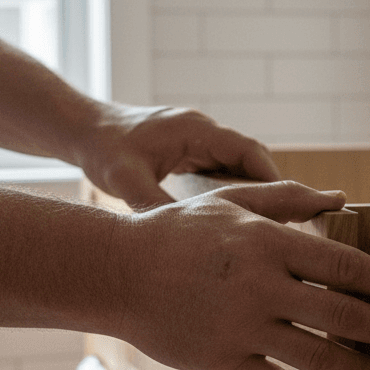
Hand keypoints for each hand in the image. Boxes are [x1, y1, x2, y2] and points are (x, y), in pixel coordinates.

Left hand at [78, 104, 279, 209]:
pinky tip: (234, 221)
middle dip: (268, 190)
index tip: (288, 209)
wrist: (81, 130)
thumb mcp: (126, 181)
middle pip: (251, 159)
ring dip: (251, 193)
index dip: (271, 179)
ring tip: (264, 227)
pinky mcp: (190, 152)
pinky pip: (221, 171)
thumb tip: (185, 239)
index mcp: (194, 130)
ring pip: (238, 167)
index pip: (248, 150)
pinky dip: (232, 192)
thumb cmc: (102, 149)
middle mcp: (202, 131)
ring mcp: (197, 141)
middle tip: (283, 225)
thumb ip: (155, 206)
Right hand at [109, 181, 369, 369]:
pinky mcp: (224, 362)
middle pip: (343, 315)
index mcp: (269, 244)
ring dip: (357, 368)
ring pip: (318, 356)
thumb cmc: (176, 233)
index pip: (345, 266)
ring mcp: (243, 328)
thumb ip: (287, 200)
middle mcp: (262, 286)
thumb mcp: (230, 203)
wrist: (117, 272)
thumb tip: (339, 198)